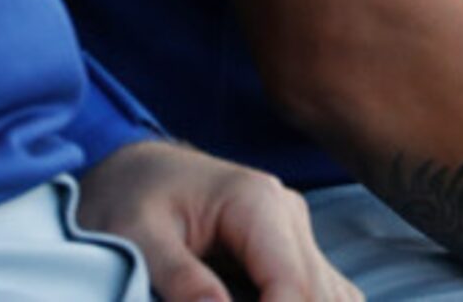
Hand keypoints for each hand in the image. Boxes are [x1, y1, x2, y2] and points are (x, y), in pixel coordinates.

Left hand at [77, 139, 359, 301]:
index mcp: (256, 202)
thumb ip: (181, 279)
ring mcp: (295, 230)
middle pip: (317, 294)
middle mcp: (288, 213)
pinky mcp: (291, 249)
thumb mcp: (138, 238)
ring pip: (330, 295)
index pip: (292, 285)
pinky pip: (321, 291)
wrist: (137, 172)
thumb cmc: (132, 199)